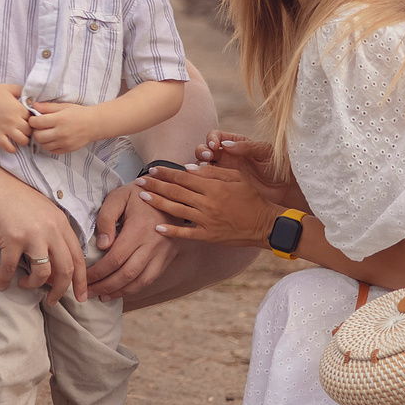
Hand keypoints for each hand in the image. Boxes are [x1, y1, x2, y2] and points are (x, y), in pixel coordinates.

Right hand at [0, 82, 31, 152]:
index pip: (33, 119)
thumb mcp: (9, 88)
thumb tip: (31, 96)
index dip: (33, 121)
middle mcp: (14, 119)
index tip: (29, 121)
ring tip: (21, 139)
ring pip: (22, 140)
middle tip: (27, 131)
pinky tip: (13, 148)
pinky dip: (12, 149)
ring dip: (24, 141)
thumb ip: (21, 90)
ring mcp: (5, 128)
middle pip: (30, 131)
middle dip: (30, 131)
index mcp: (19, 108)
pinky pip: (8, 146)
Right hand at [0, 174, 86, 300]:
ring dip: (34, 285)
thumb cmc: (14, 198)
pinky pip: (10, 268)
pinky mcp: (12, 238)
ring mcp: (33, 234)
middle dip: (61, 290)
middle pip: (66, 269)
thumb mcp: (43, 212)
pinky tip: (1, 284)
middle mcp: (51, 229)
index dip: (82, 280)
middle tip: (53, 301)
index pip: (79, 257)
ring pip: (44, 273)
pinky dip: (5, 279)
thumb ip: (54, 233)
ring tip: (25, 284)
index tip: (81, 296)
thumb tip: (56, 265)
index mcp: (61, 223)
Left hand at [25, 100, 103, 154]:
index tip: (35, 119)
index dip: (32, 120)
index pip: (36, 123)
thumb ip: (47, 107)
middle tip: (40, 127)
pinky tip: (54, 139)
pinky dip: (50, 145)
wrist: (94, 124)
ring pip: (44, 145)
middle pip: (38, 136)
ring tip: (48, 133)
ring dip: (43, 139)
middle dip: (36, 131)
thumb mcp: (63, 106)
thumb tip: (33, 105)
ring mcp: (64, 143)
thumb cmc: (79, 113)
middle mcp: (61, 132)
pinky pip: (52, 151)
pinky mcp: (68, 149)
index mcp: (59, 119)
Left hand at [88, 180, 176, 299]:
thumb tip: (102, 246)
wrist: (172, 194)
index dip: (97, 272)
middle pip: (127, 274)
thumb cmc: (140, 194)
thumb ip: (106, 218)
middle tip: (87, 293)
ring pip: (140, 281)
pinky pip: (150, 279)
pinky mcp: (168, 257)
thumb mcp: (119, 196)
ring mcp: (163, 253)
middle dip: (105, 286)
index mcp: (140, 228)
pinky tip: (120, 291)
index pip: (115, 258)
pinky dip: (134, 288)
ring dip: (119, 292)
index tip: (83, 278)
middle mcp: (154, 244)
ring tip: (101, 296)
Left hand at [138, 161, 282, 248]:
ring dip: (158, 203)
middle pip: (176, 192)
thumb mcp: (237, 178)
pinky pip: (186, 234)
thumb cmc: (252, 198)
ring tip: (143, 197)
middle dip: (155, 185)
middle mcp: (208, 203)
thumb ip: (213, 173)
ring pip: (177, 211)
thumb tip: (189, 168)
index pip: (184, 178)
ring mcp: (207, 221)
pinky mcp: (208, 236)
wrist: (265, 224)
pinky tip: (157, 228)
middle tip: (139, 181)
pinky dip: (171, 232)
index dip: (166, 173)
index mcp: (214, 187)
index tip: (153, 169)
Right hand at [197, 130, 294, 205]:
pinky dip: (203, 180)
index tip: (214, 145)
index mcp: (235, 143)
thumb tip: (226, 145)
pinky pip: (208, 182)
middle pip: (204, 150)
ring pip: (202, 166)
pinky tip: (206, 182)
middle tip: (209, 157)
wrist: (284, 190)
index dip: (211, 139)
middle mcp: (226, 156)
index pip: (215, 136)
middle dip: (202, 151)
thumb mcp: (265, 152)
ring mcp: (224, 172)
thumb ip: (246, 147)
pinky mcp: (223, 186)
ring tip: (205, 170)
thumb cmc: (278, 167)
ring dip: (199, 166)